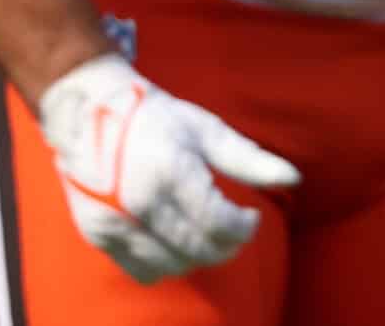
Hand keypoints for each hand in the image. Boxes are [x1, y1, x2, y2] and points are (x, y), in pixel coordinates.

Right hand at [37, 54, 299, 283]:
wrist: (88, 113)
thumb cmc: (157, 118)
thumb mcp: (206, 130)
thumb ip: (249, 159)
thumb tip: (295, 179)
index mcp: (170, 171)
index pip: (218, 222)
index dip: (243, 227)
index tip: (251, 217)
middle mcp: (139, 202)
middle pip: (198, 249)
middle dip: (227, 245)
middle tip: (236, 229)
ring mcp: (114, 222)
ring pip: (172, 266)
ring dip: (198, 257)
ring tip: (208, 233)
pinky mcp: (97, 235)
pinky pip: (142, 270)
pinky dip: (167, 263)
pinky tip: (176, 240)